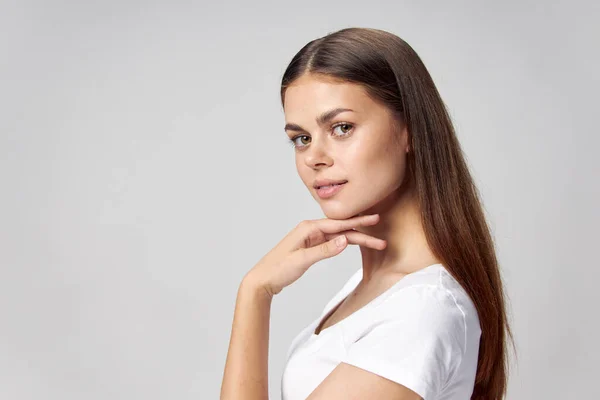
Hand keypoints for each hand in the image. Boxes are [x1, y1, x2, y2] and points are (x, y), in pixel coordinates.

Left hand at [244, 214, 385, 296]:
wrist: (262, 280)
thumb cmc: (277, 269)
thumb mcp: (302, 260)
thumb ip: (324, 250)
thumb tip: (344, 241)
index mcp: (308, 228)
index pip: (338, 224)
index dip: (358, 223)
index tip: (374, 220)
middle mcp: (310, 230)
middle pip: (341, 230)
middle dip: (362, 234)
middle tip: (381, 239)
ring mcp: (311, 239)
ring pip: (339, 237)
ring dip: (356, 240)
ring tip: (374, 243)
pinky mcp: (311, 248)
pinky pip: (332, 243)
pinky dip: (345, 244)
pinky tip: (354, 244)